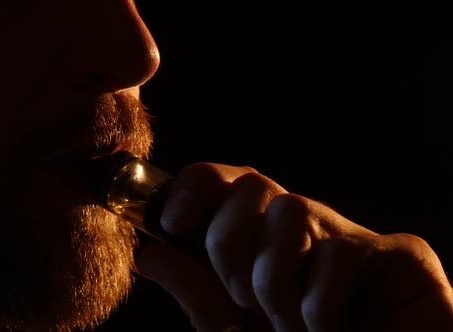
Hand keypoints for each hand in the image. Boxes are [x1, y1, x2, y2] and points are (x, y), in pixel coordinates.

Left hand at [136, 162, 452, 330]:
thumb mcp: (235, 330)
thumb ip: (199, 294)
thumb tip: (149, 255)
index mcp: (263, 242)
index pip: (226, 185)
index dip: (194, 188)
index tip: (171, 222)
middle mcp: (303, 232)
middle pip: (252, 184)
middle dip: (229, 241)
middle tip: (241, 297)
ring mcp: (347, 238)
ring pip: (290, 209)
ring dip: (274, 280)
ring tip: (289, 326)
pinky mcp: (397, 254)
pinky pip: (338, 252)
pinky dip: (319, 307)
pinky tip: (328, 331)